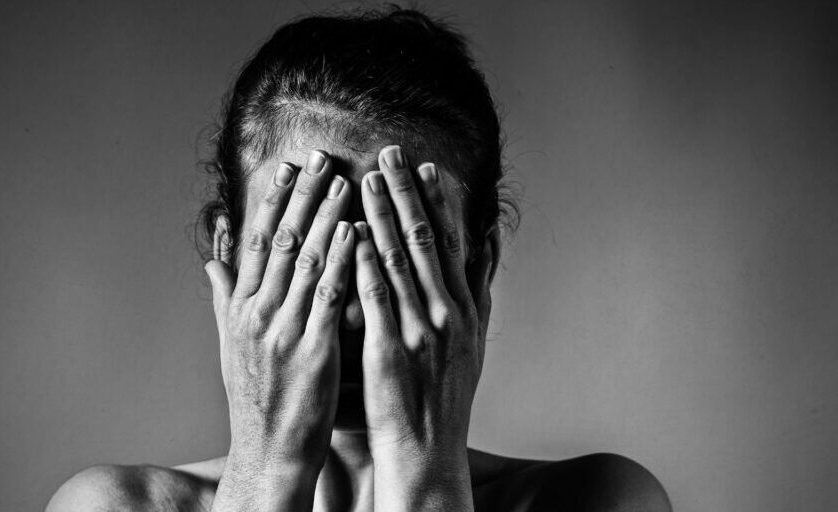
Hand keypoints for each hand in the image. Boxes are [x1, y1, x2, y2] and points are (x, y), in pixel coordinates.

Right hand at [205, 150, 354, 510]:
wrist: (269, 448)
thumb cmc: (256, 395)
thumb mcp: (232, 343)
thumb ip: (225, 296)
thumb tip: (212, 259)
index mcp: (240, 308)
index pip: (256, 241)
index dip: (273, 201)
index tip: (288, 167)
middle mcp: (257, 313)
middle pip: (280, 241)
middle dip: (303, 196)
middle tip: (322, 158)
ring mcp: (282, 330)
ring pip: (305, 261)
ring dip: (326, 218)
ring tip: (346, 182)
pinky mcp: (311, 350)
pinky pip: (328, 297)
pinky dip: (340, 261)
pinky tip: (355, 234)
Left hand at [355, 146, 488, 510]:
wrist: (430, 448)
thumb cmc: (447, 396)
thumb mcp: (476, 339)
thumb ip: (480, 287)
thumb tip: (488, 240)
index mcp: (466, 308)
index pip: (453, 243)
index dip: (438, 201)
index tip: (424, 167)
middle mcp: (448, 312)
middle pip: (427, 240)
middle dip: (406, 193)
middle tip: (390, 153)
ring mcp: (420, 328)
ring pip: (399, 258)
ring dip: (381, 214)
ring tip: (365, 178)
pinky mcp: (389, 347)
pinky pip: (374, 294)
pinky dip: (362, 259)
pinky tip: (349, 232)